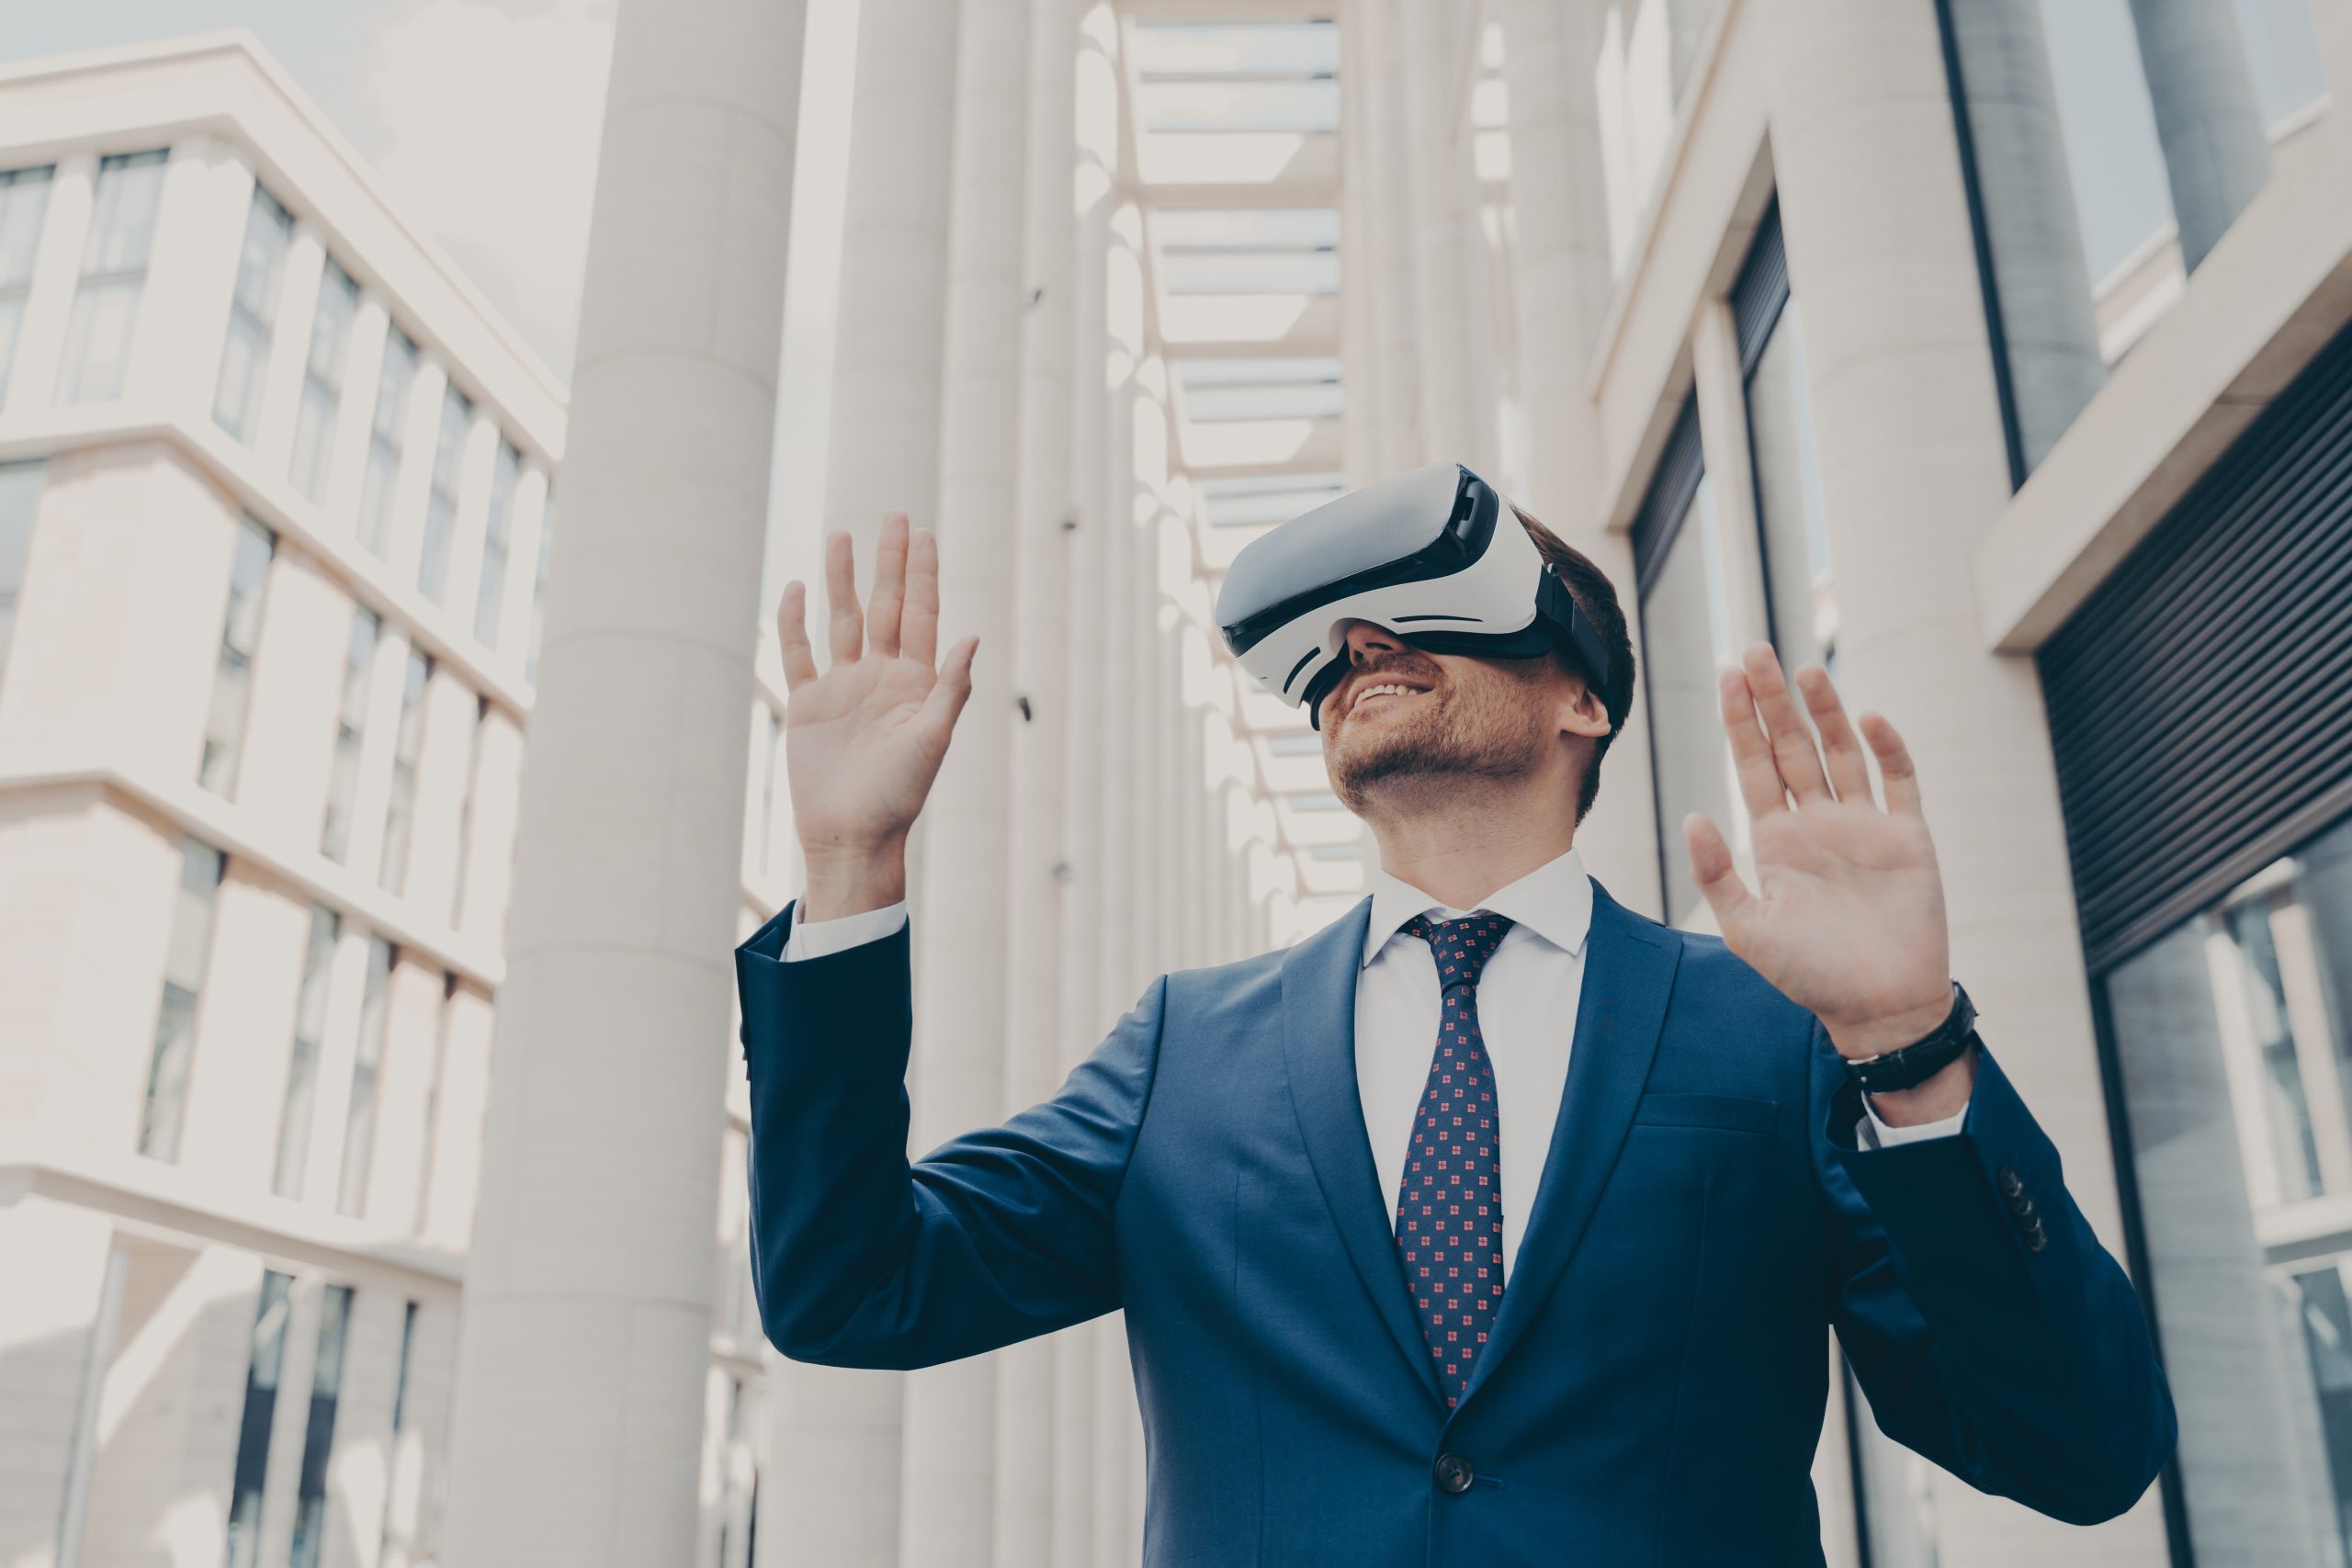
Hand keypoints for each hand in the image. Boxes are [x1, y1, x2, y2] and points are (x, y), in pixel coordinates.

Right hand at [778, 514, 976, 906]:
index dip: (923, 575)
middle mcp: (880, 678)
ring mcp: (843, 688)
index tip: (924, 534)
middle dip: (889, 563)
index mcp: (916, 684)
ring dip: (842, 579)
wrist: (852, 835)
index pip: (921, 616)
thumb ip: (951, 687)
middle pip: (885, 606)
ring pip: (841, 620)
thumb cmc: (900, 795)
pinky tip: (798, 588)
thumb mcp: (933, 739)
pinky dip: (796, 622)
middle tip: (894, 515)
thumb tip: (973, 636)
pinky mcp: (808, 705)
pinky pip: (798, 654)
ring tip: (840, 535)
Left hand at [1684, 644, 1951, 1061]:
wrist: (1878, 1008)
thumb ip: (1718, 874)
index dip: (1739, 722)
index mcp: (1777, 839)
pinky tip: (1869, 718)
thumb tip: (1692, 817)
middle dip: (1773, 701)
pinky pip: (1899, 783)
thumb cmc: (1809, 975)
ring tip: (1803, 670)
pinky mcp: (1909, 838)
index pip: (1753, 766)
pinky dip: (1887, 749)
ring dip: (1825, 712)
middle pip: (1792, 746)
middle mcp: (1818, 822)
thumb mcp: (1749, 928)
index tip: (1725, 677)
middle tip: (1754, 651)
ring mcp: (1864, 826)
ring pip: (1842, 753)